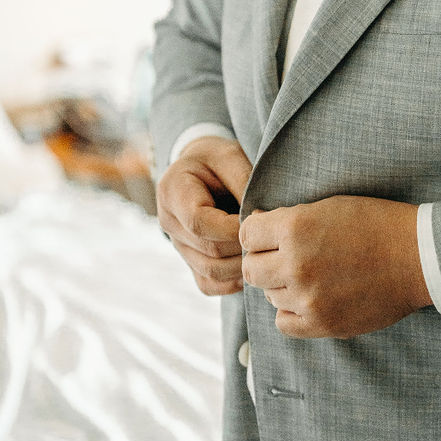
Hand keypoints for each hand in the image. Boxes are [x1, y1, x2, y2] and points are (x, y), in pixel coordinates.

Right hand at [156, 136, 252, 294]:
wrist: (198, 169)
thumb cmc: (216, 159)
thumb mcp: (230, 156)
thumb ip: (243, 181)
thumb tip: (259, 217)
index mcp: (173, 192)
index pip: (198, 222)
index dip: (232, 228)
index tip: (260, 220)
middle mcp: (168, 223)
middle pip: (208, 250)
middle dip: (243, 246)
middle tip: (271, 238)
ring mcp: (177, 246)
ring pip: (210, 271)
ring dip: (242, 267)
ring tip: (266, 251)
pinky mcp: (189, 261)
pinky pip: (208, 284)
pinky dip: (233, 282)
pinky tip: (252, 266)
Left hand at [239, 195, 431, 337]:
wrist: (419, 257)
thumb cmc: (377, 224)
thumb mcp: (330, 206)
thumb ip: (288, 219)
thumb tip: (253, 227)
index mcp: (296, 227)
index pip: (247, 234)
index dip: (259, 233)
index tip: (272, 236)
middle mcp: (296, 264)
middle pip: (251, 269)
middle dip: (264, 261)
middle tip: (287, 258)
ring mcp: (308, 297)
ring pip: (269, 295)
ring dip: (282, 285)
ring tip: (313, 275)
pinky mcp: (322, 323)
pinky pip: (283, 323)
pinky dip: (292, 312)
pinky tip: (311, 299)